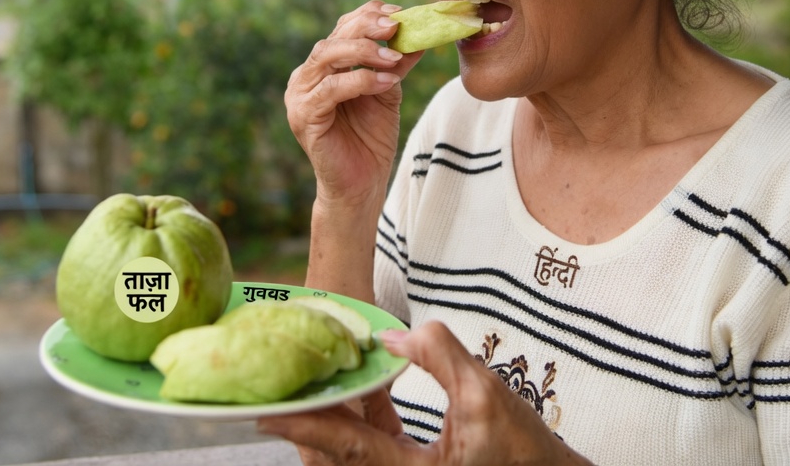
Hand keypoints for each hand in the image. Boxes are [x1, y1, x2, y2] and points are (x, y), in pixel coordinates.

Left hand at [258, 322, 590, 465]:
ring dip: (331, 414)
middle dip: (307, 417)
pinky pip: (371, 444)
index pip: (344, 446)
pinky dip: (360, 415)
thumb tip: (392, 337)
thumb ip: (438, 356)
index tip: (266, 409)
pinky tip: (359, 385)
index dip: (304, 424)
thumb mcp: (484, 395)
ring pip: (351, 448)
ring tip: (309, 378)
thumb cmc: (524, 450)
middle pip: (337, 451)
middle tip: (273, 387)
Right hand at [284, 0, 422, 208]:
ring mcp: (300, 96)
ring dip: (364, 52)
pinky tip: (387, 82)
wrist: (361, 184)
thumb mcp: (388, 92)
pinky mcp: (303, 116)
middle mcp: (306, 76)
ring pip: (327, 57)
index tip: (399, 13)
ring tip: (394, 57)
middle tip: (396, 26)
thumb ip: (396, 64)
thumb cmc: (371, 138)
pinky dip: (361, 81)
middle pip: (333, 38)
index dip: (368, 15)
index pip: (342, 28)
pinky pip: (331, 90)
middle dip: (366, 28)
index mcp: (324, 66)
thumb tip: (420, 35)